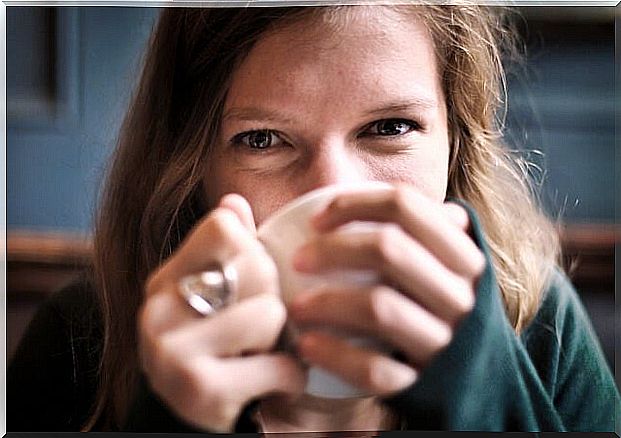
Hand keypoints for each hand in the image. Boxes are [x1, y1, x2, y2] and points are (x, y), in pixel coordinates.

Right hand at [138, 194, 305, 431]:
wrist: (179, 423)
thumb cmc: (207, 353)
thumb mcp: (206, 300)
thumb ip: (221, 251)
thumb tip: (235, 200)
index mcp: (164, 279)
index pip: (224, 225)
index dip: (253, 251)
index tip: (251, 284)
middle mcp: (159, 309)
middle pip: (256, 266)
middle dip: (272, 300)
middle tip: (260, 329)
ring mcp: (174, 349)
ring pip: (270, 313)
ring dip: (281, 342)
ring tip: (262, 355)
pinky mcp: (200, 388)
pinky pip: (279, 365)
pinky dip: (290, 378)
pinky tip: (273, 383)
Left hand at [289, 185, 484, 395]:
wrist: (480, 382)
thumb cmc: (441, 309)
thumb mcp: (446, 267)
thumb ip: (423, 231)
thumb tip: (373, 195)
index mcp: (463, 255)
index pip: (406, 206)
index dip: (355, 204)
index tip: (317, 220)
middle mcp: (460, 294)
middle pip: (389, 250)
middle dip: (332, 250)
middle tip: (298, 260)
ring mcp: (446, 341)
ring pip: (379, 308)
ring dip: (327, 302)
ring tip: (295, 307)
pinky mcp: (425, 382)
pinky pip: (376, 369)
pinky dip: (336, 355)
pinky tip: (308, 346)